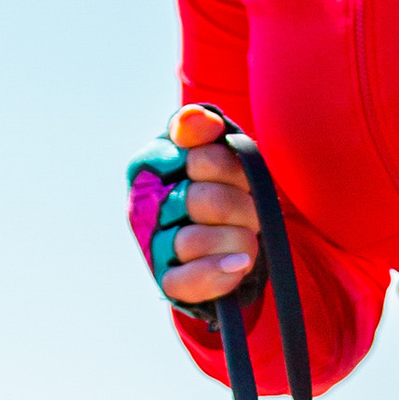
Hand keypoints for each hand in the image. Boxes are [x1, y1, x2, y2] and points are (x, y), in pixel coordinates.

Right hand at [158, 103, 262, 306]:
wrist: (228, 236)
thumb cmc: (222, 185)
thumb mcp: (219, 150)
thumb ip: (205, 128)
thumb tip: (194, 119)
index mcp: (152, 164)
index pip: (204, 161)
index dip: (236, 171)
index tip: (244, 178)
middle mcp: (145, 205)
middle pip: (205, 202)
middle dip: (243, 208)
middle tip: (253, 211)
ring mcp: (153, 245)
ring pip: (195, 241)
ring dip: (238, 240)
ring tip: (249, 238)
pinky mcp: (167, 280)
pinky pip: (188, 280)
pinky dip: (218, 272)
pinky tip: (240, 265)